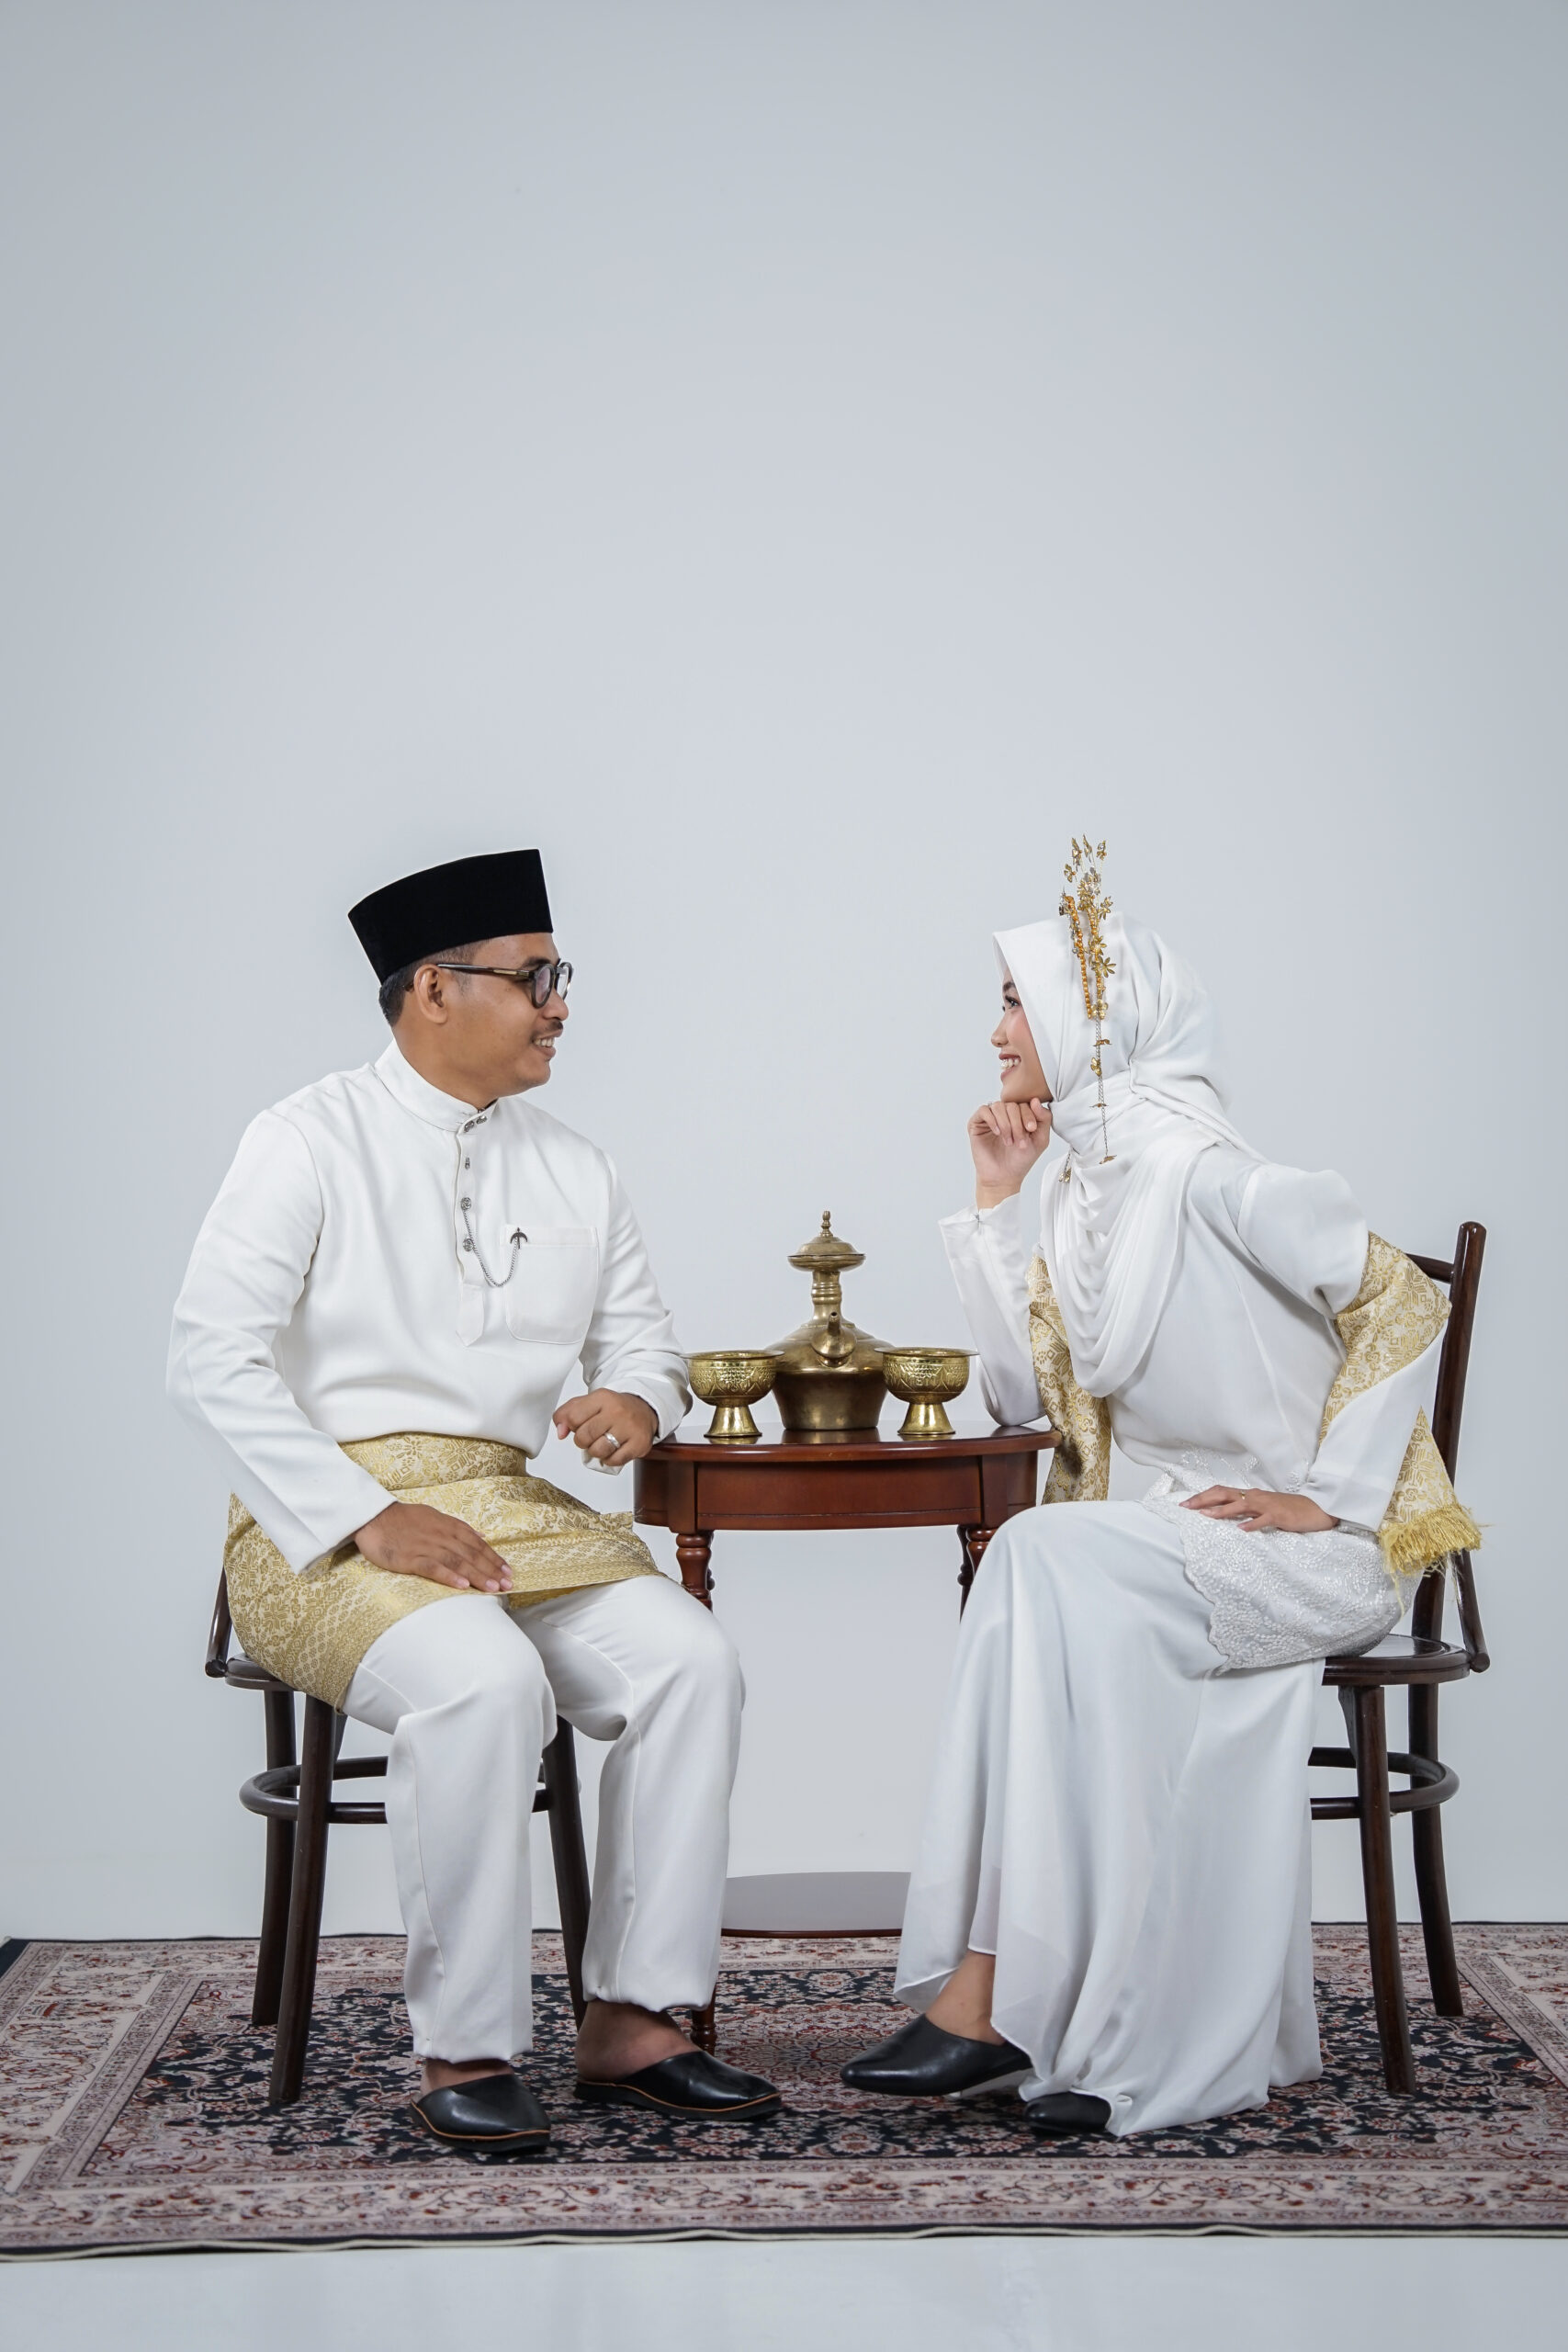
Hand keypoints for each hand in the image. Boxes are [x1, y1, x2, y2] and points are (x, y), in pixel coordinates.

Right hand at [354, 1501, 511, 1591]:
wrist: (374, 1517)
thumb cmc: (405, 1519)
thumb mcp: (436, 1517)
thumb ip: (459, 1528)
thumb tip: (482, 1536)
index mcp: (449, 1526)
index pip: (477, 1544)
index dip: (494, 1558)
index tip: (508, 1571)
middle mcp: (442, 1536)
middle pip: (471, 1554)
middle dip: (491, 1570)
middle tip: (508, 1584)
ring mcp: (427, 1547)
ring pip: (457, 1562)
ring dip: (477, 1575)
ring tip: (492, 1588)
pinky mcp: (410, 1558)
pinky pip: (433, 1568)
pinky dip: (449, 1576)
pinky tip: (462, 1586)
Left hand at [553, 1389, 658, 1467]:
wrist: (644, 1409)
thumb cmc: (613, 1408)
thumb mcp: (589, 1402)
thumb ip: (567, 1414)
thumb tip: (560, 1432)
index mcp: (602, 1398)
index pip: (573, 1417)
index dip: (572, 1426)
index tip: (579, 1424)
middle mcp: (617, 1411)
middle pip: (584, 1437)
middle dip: (583, 1441)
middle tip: (591, 1436)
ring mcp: (629, 1428)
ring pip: (598, 1451)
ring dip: (596, 1451)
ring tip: (603, 1442)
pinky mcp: (639, 1444)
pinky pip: (614, 1461)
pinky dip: (610, 1459)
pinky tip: (614, 1449)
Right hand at [968, 1098, 1052, 1207]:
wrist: (1004, 1176)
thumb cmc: (1021, 1159)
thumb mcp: (1040, 1139)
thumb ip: (1044, 1119)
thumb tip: (1035, 1100)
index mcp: (1020, 1114)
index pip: (1025, 1102)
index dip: (1029, 1114)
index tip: (1031, 1130)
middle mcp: (1005, 1113)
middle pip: (1012, 1105)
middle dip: (1018, 1124)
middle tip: (1019, 1142)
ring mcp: (990, 1117)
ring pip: (999, 1106)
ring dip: (1006, 1125)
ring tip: (1009, 1141)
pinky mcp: (976, 1123)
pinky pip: (984, 1110)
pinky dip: (992, 1120)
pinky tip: (997, 1133)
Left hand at [1181, 1487, 1339, 1533]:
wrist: (1317, 1508)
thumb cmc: (1288, 1510)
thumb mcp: (1264, 1508)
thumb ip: (1246, 1510)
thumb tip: (1225, 1515)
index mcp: (1250, 1495)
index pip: (1221, 1491)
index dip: (1203, 1496)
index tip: (1186, 1503)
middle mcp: (1255, 1497)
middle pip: (1224, 1494)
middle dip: (1203, 1500)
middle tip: (1186, 1507)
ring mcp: (1267, 1506)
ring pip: (1240, 1505)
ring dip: (1221, 1511)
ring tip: (1205, 1516)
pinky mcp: (1279, 1516)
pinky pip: (1263, 1520)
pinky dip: (1251, 1524)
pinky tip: (1240, 1530)